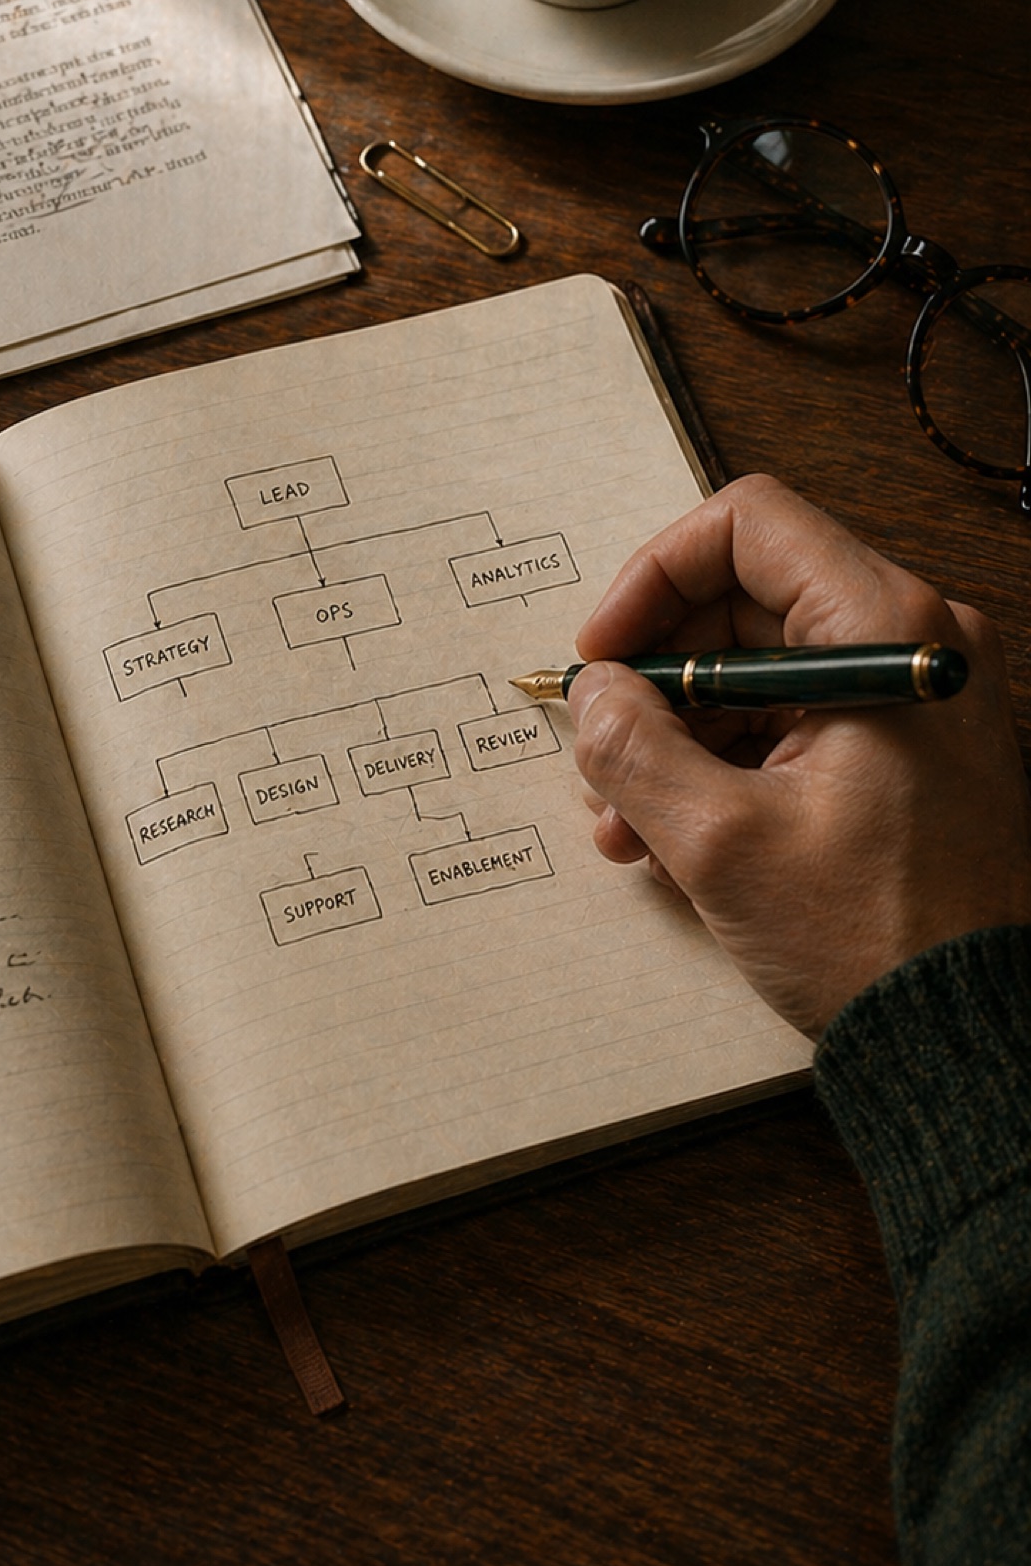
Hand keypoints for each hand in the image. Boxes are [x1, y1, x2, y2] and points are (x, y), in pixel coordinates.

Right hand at [567, 475, 1030, 1037]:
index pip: (746, 527)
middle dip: (655, 677)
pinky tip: (668, 838)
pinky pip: (788, 723)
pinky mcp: (901, 751)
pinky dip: (721, 766)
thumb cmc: (880, 938)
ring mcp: (908, 699)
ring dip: (675, 735)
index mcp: (884, 632)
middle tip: (601, 747)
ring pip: (755, 670)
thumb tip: (594, 693)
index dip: (653, 577)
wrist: (970, 1038)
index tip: (606, 652)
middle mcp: (907, 646)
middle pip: (742, 601)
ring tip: (624, 821)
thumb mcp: (721, 842)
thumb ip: (635, 748)